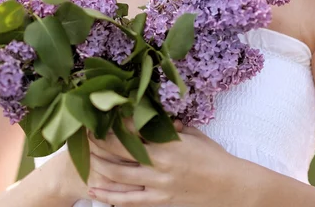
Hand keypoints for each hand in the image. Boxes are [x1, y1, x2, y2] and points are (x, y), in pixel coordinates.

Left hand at [86, 118, 237, 206]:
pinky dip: (109, 197)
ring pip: (119, 177)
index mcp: (168, 144)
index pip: (133, 131)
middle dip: (100, 142)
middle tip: (84, 134)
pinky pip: (128, 201)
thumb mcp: (193, 135)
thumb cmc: (213, 156)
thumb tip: (155, 118)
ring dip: (99, 166)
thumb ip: (171, 127)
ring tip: (84, 157)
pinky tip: (94, 191)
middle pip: (120, 152)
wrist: (230, 187)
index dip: (114, 124)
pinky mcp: (159, 202)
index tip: (100, 116)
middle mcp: (159, 165)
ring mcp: (158, 186)